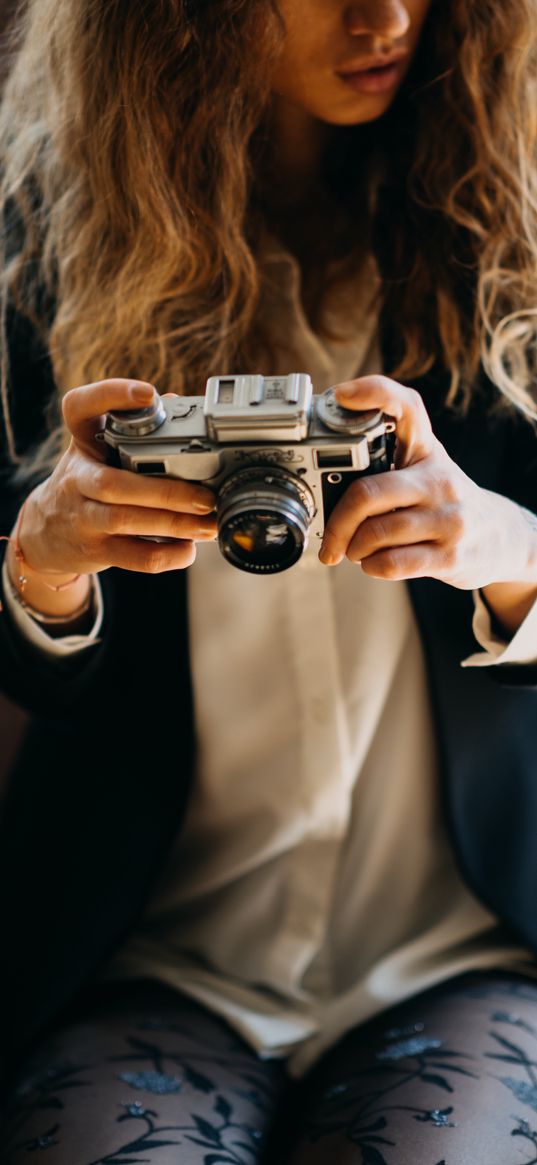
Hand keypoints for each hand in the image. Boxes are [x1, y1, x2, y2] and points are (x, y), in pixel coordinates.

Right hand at [14, 380, 216, 578]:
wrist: (46, 532)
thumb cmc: (86, 482)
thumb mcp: (99, 449)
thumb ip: (134, 428)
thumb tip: (176, 403)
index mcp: (82, 442)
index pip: (80, 408)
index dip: (111, 396)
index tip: (148, 394)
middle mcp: (76, 477)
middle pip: (114, 484)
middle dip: (165, 492)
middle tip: (206, 497)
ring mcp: (83, 516)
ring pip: (125, 521)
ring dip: (174, 524)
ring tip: (208, 524)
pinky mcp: (94, 550)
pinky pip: (133, 556)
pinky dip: (166, 555)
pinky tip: (188, 549)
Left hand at [319, 375, 530, 590]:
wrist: (500, 538)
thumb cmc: (444, 501)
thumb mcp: (425, 466)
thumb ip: (385, 458)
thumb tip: (321, 471)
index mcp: (427, 450)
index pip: (406, 407)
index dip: (372, 393)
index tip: (341, 396)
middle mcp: (440, 479)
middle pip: (367, 492)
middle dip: (337, 523)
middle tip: (329, 539)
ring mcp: (448, 519)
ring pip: (375, 534)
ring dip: (353, 548)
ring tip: (356, 550)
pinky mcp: (450, 556)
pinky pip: (391, 563)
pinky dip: (371, 566)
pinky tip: (375, 562)